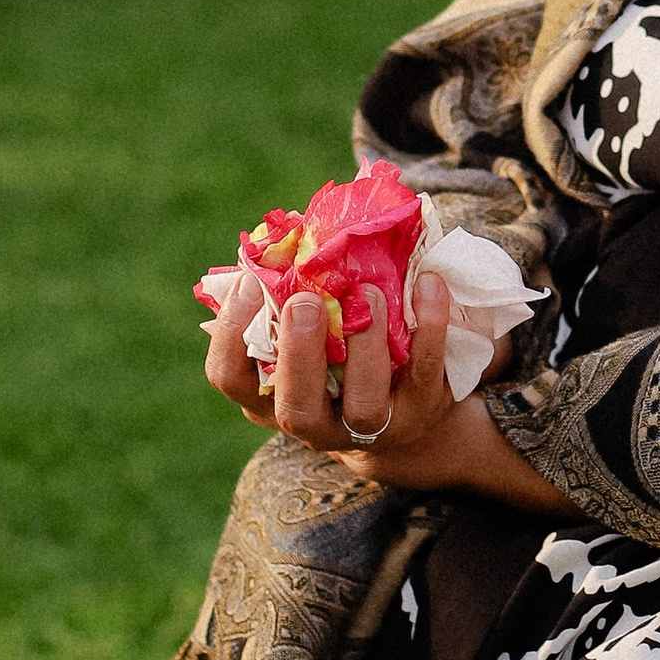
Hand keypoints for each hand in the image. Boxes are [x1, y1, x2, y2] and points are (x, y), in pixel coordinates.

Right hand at [205, 265, 561, 507]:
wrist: (409, 420)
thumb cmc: (341, 361)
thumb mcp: (308, 341)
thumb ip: (291, 301)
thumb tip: (287, 233)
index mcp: (271, 396)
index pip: (230, 377)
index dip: (231, 334)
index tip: (249, 283)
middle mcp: (314, 424)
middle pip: (296, 408)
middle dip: (299, 353)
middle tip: (305, 301)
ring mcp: (369, 426)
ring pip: (363, 402)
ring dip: (364, 343)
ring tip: (368, 292)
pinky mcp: (419, 412)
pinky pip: (423, 372)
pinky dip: (429, 326)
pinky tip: (428, 284)